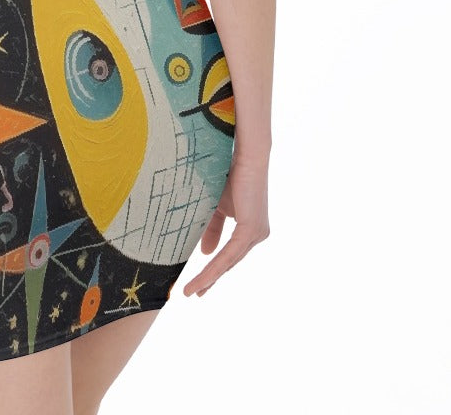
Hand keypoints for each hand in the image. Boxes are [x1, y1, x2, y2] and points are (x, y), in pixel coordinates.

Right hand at [182, 150, 269, 296]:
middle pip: (230, 262)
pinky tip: (204, 277)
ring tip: (192, 290)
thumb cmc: (231, 176)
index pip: (230, 255)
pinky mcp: (251, 230)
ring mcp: (256, 234)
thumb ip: (212, 230)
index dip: (214, 270)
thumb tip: (206, 254)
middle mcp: (257, 234)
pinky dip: (215, 267)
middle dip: (211, 279)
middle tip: (194, 293)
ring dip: (210, 277)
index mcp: (251, 230)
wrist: (244, 157)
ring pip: (229, 262)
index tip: (199, 285)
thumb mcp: (217, 207)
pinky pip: (230, 254)